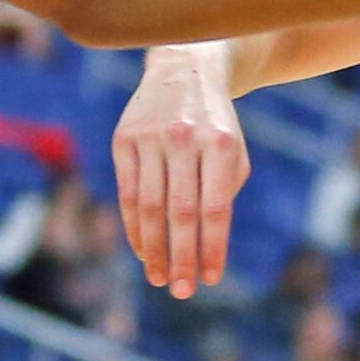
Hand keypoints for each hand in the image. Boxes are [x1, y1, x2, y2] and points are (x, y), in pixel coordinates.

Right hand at [112, 46, 248, 299]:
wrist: (184, 69)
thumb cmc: (216, 123)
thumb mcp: (235, 149)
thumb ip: (226, 191)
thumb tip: (206, 244)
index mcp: (221, 143)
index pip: (216, 208)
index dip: (212, 247)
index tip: (210, 279)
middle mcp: (186, 138)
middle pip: (180, 212)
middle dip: (181, 256)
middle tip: (181, 291)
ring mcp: (151, 137)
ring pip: (148, 206)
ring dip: (153, 248)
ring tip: (160, 277)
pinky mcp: (124, 137)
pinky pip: (127, 192)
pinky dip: (133, 226)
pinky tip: (142, 250)